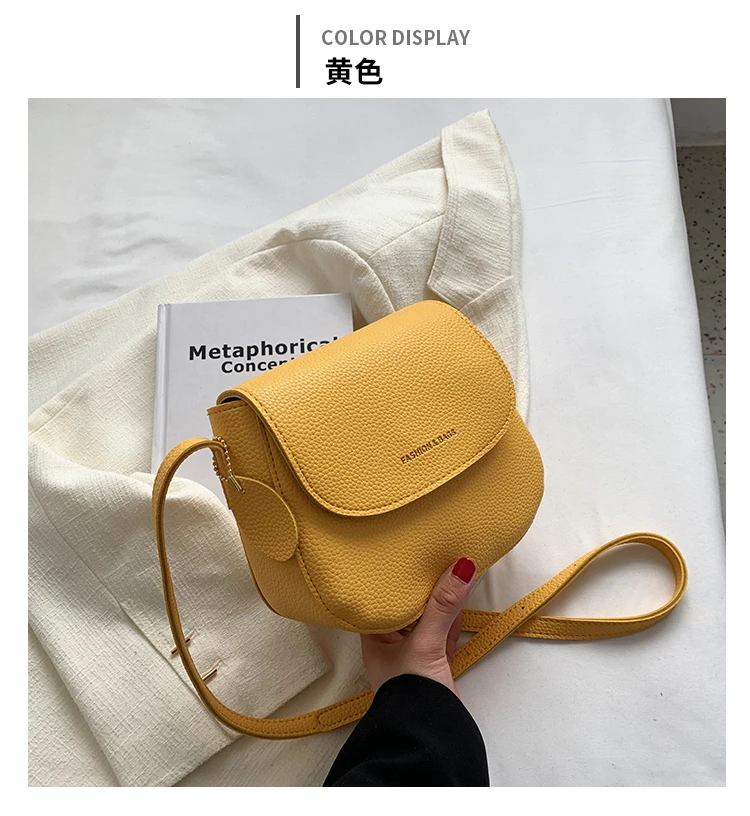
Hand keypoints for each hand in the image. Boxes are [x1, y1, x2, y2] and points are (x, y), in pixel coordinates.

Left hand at [360, 558, 476, 696]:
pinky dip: (452, 617)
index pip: (382, 600)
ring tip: (452, 569)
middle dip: (423, 586)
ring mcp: (414, 655)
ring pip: (428, 619)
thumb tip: (461, 568)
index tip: (407, 555)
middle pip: (408, 607)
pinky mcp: (435, 664)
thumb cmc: (410, 693)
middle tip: (434, 555)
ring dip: (441, 599)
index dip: (394, 579)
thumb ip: (443, 605)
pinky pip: (443, 632)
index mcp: (374, 639)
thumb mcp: (426, 642)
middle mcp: (391, 645)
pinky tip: (460, 598)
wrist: (431, 735)